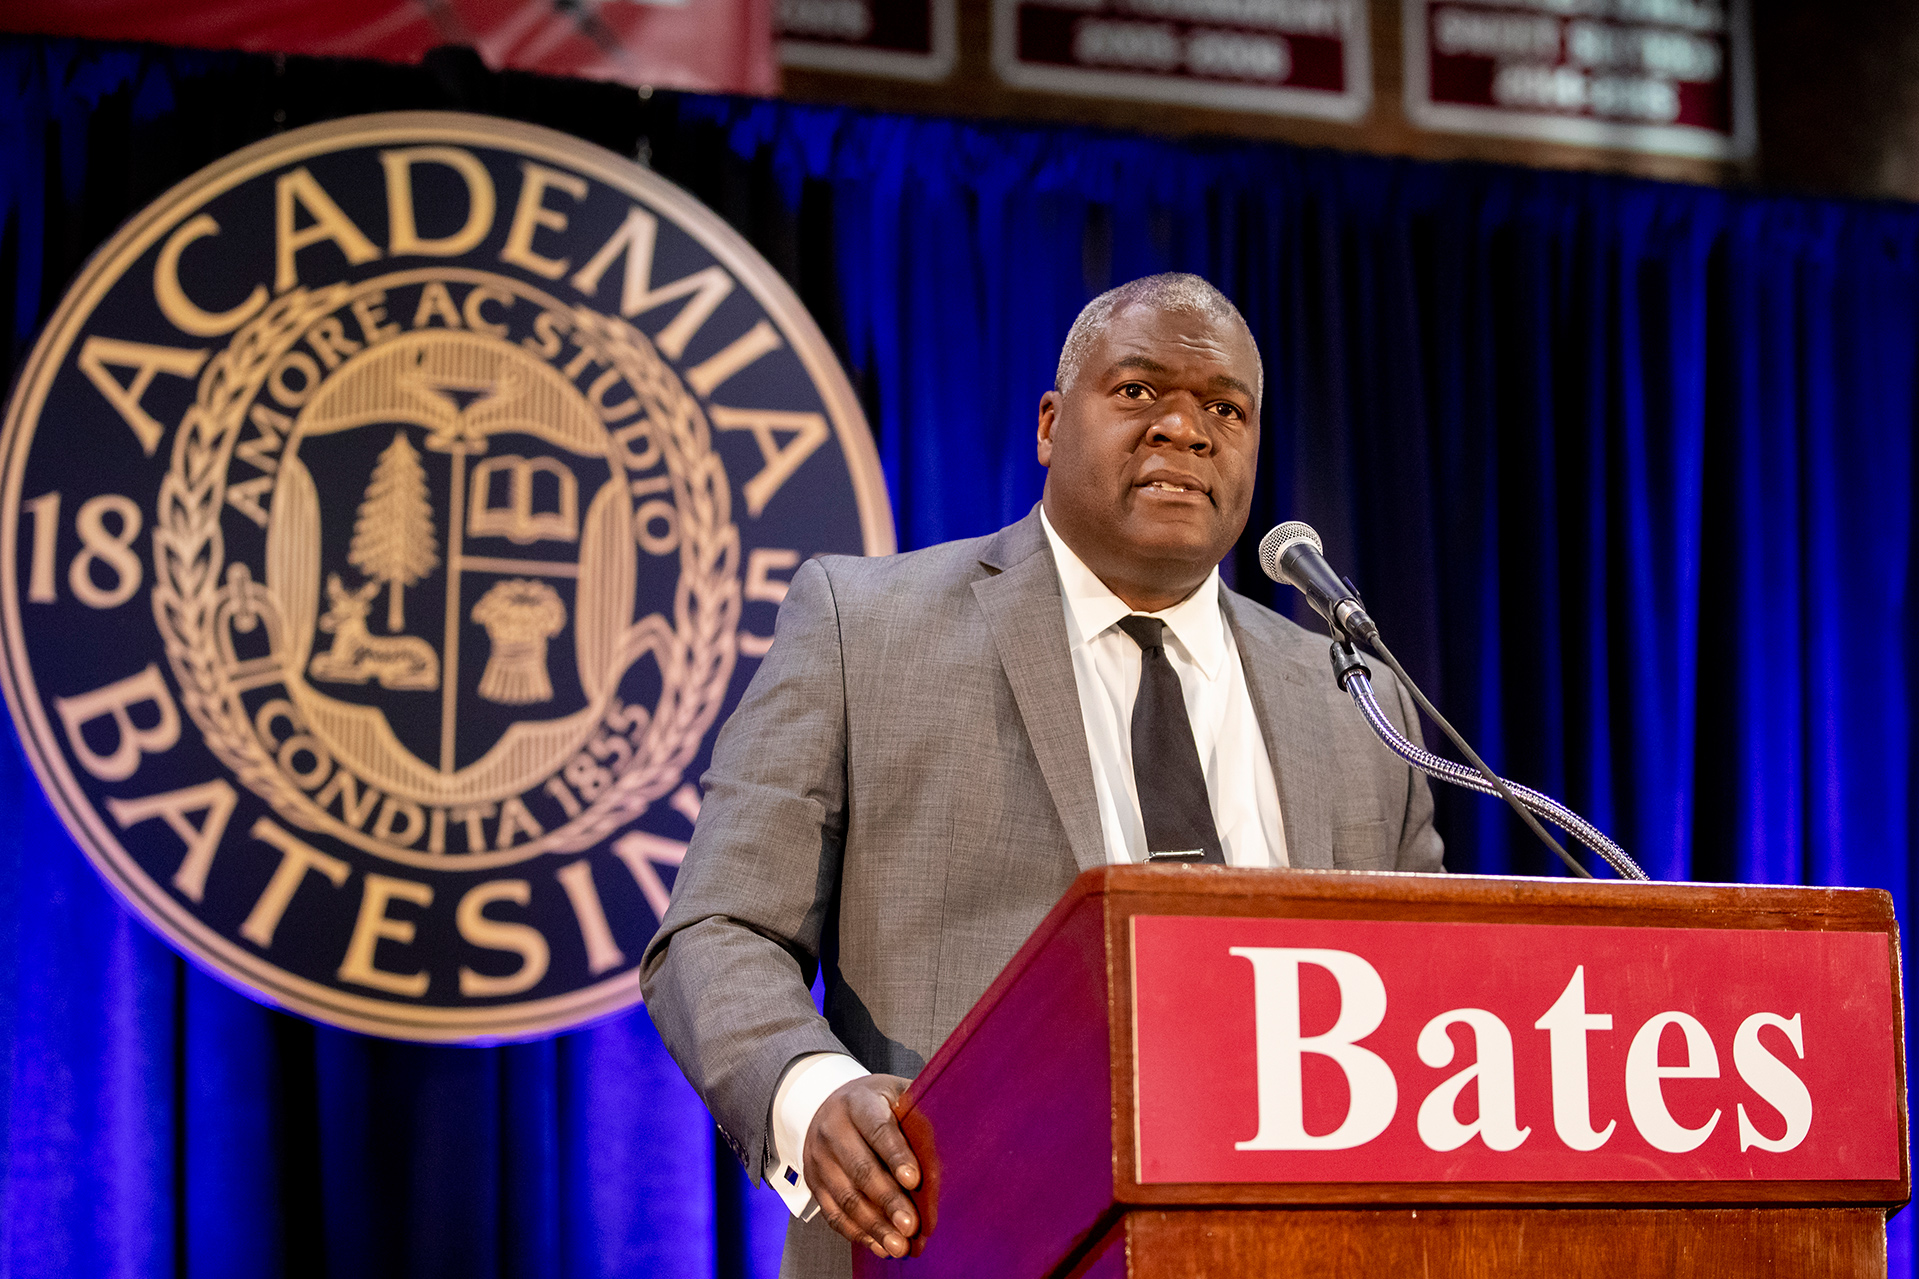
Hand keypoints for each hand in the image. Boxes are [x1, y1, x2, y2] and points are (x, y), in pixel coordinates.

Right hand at [804, 1073, 922, 1258]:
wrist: (828, 1104)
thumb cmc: (874, 1103)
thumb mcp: (894, 1093)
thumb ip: (918, 1111)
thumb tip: (955, 1132)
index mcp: (858, 1103)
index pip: (878, 1129)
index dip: (897, 1156)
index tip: (914, 1181)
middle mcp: (833, 1130)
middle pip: (861, 1169)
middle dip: (888, 1201)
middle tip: (910, 1226)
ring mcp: (819, 1158)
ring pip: (846, 1197)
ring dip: (874, 1226)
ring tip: (899, 1245)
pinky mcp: (814, 1182)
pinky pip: (833, 1213)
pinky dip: (857, 1233)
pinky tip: (879, 1245)